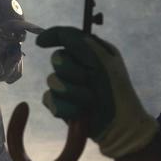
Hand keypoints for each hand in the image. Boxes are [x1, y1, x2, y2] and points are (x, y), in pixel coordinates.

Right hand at [36, 27, 158, 158]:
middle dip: (71, 71)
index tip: (41, 43)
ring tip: (88, 101)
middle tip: (88, 80)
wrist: (119, 126)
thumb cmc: (117, 92)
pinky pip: (48, 99)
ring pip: (52, 80)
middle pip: (57, 58)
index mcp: (91, 52)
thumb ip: (82, 44)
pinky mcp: (61, 104)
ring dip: (71, 92)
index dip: (52, 36)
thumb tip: (59, 34)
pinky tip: (77, 113)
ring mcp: (68, 85)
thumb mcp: (104, 62)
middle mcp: (78, 65)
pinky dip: (63, 107)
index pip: (66, 36)